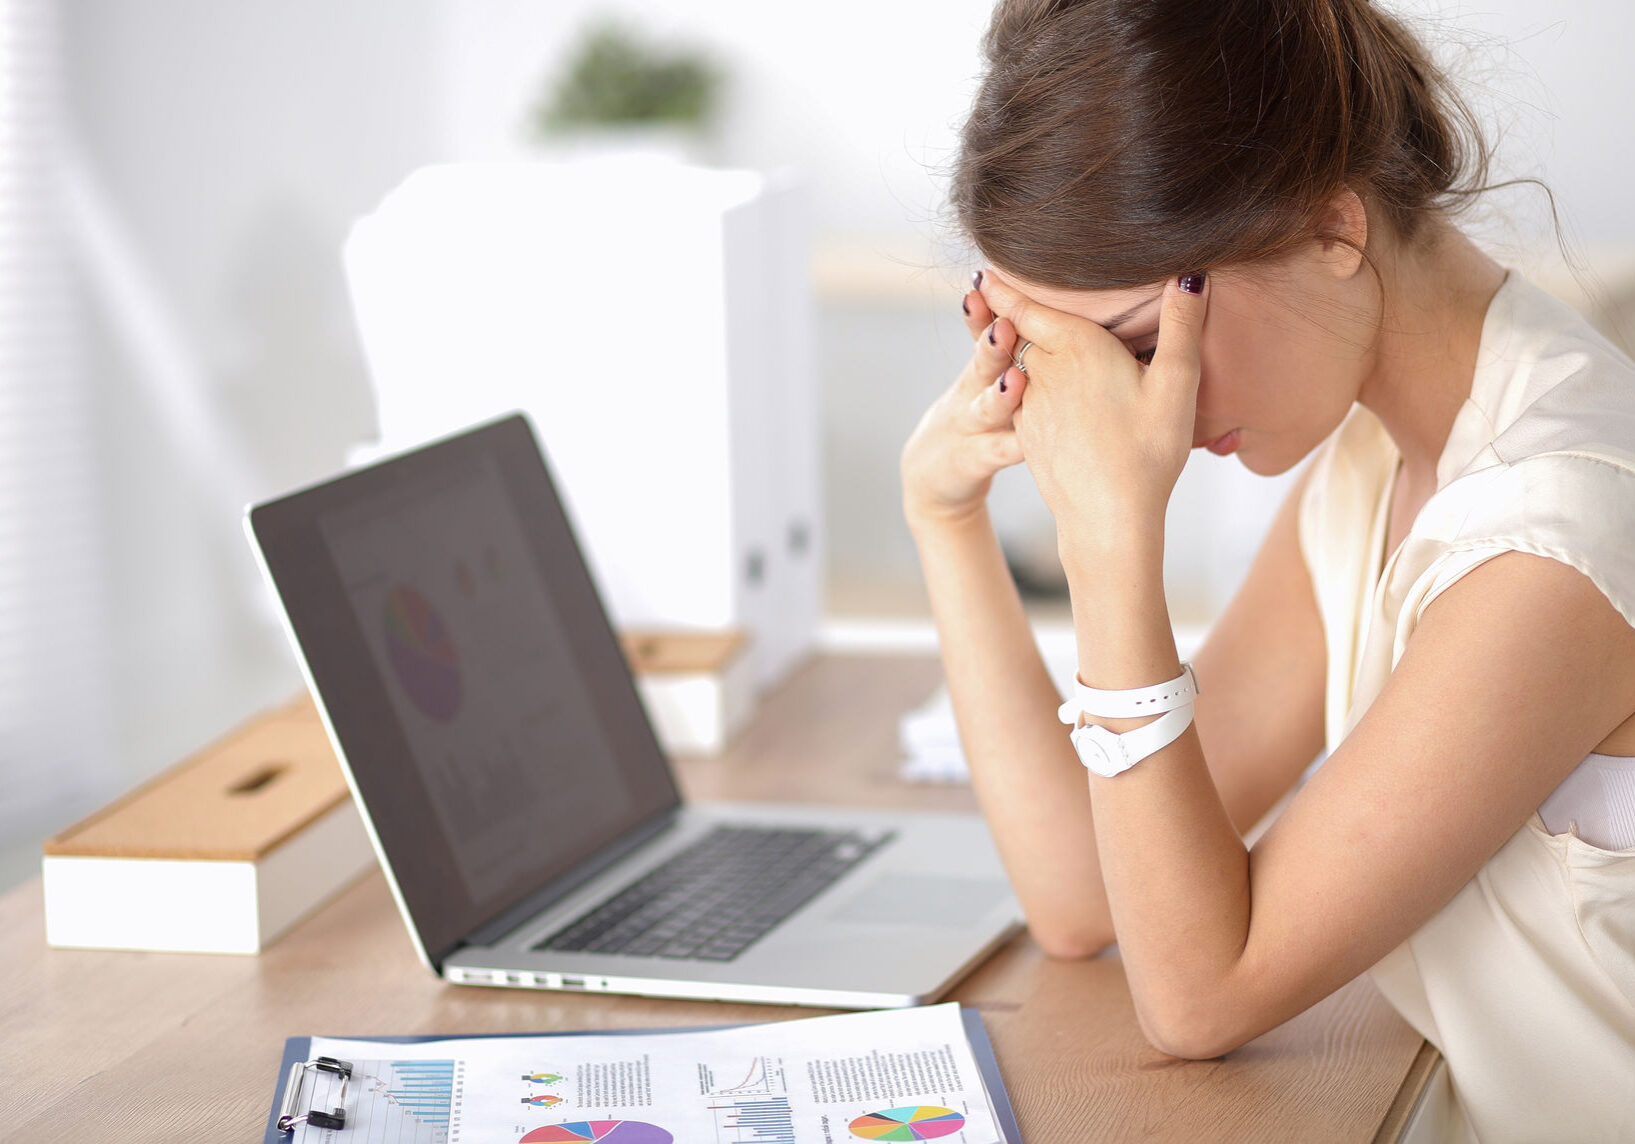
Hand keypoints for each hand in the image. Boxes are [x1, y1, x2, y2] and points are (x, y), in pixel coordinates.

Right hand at [900, 280, 1030, 527]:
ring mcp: (970, 427)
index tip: (986, 279)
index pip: (981, 330)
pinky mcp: (972, 461)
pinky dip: (1011, 446)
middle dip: (989, 342)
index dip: (984, 308)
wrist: (934, 475)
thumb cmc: (980, 418)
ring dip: (999, 395)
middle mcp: (973, 392)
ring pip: (986, 408)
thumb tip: (1054, 306)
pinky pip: (996, 452)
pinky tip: (1027, 443)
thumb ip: (1011, 345)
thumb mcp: (986, 378)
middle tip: (1003, 323)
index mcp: (983, 368)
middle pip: (982, 363)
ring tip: (1013, 381)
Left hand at [977, 272, 1209, 532]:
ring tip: (1002, 327)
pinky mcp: (1028, 434)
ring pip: (1015, 364)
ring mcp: (1030, 405)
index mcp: (1075, 348)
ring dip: (1007, 345)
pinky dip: (1016, 381)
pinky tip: (1030, 383)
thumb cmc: (1148, 451)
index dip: (1006, 287)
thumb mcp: (1176, 384)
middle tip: (986, 286)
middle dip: (1006, 311)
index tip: (984, 268)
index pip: (1028, 306)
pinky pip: (1018, 396)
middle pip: (1019, 331)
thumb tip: (1190, 274)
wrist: (1107, 519)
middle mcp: (1042, 372)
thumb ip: (1181, 325)